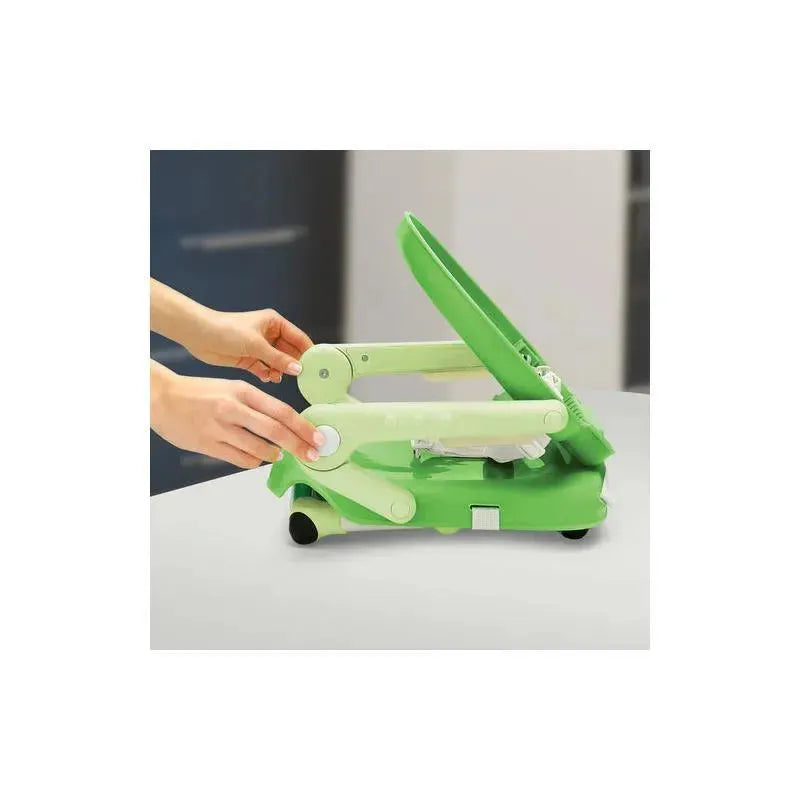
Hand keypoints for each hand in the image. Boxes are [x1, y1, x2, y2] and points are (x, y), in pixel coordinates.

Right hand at [151, 362, 323, 468]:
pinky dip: (254, 461)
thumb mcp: (231, 388)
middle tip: (312, 455)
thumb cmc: (199, 392)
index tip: (317, 438)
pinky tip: (257, 458)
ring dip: (275, 454)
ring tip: (279, 454)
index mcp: (242, 391)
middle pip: (275, 431)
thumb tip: (283, 424)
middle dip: (299, 446)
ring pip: (259, 449)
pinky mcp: (208, 445)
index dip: (303, 427)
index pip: (282, 411)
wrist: (161, 397)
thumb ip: (256, 405)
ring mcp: (220, 428)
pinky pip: (240, 459)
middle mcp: (233, 409)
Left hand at [185, 308, 313, 382]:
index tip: (317, 365)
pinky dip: (267, 374)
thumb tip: (298, 369)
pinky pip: (265, 369)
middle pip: (290, 352)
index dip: (308, 351)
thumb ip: (278, 358)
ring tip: (278, 377)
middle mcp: (269, 334)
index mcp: (274, 323)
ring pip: (278, 362)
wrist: (198, 335)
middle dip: (294, 364)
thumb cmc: (226, 330)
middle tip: (303, 378)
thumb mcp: (256, 345)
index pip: (298, 338)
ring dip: (280, 371)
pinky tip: (267, 378)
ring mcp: (259, 348)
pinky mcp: (249, 359)